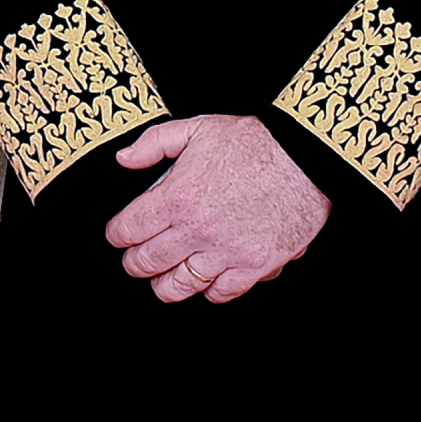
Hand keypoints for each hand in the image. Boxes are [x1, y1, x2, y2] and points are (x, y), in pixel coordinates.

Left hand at [106, 114, 329, 303]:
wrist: (303, 157)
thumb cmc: (253, 142)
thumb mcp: (196, 127)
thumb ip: (153, 143)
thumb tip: (124, 159)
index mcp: (177, 197)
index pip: (129, 229)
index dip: (117, 234)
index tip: (118, 234)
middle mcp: (197, 230)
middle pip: (147, 263)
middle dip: (134, 263)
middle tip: (134, 259)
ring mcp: (225, 251)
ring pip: (179, 286)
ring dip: (165, 284)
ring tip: (162, 278)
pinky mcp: (253, 266)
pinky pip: (220, 293)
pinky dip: (208, 290)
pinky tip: (205, 279)